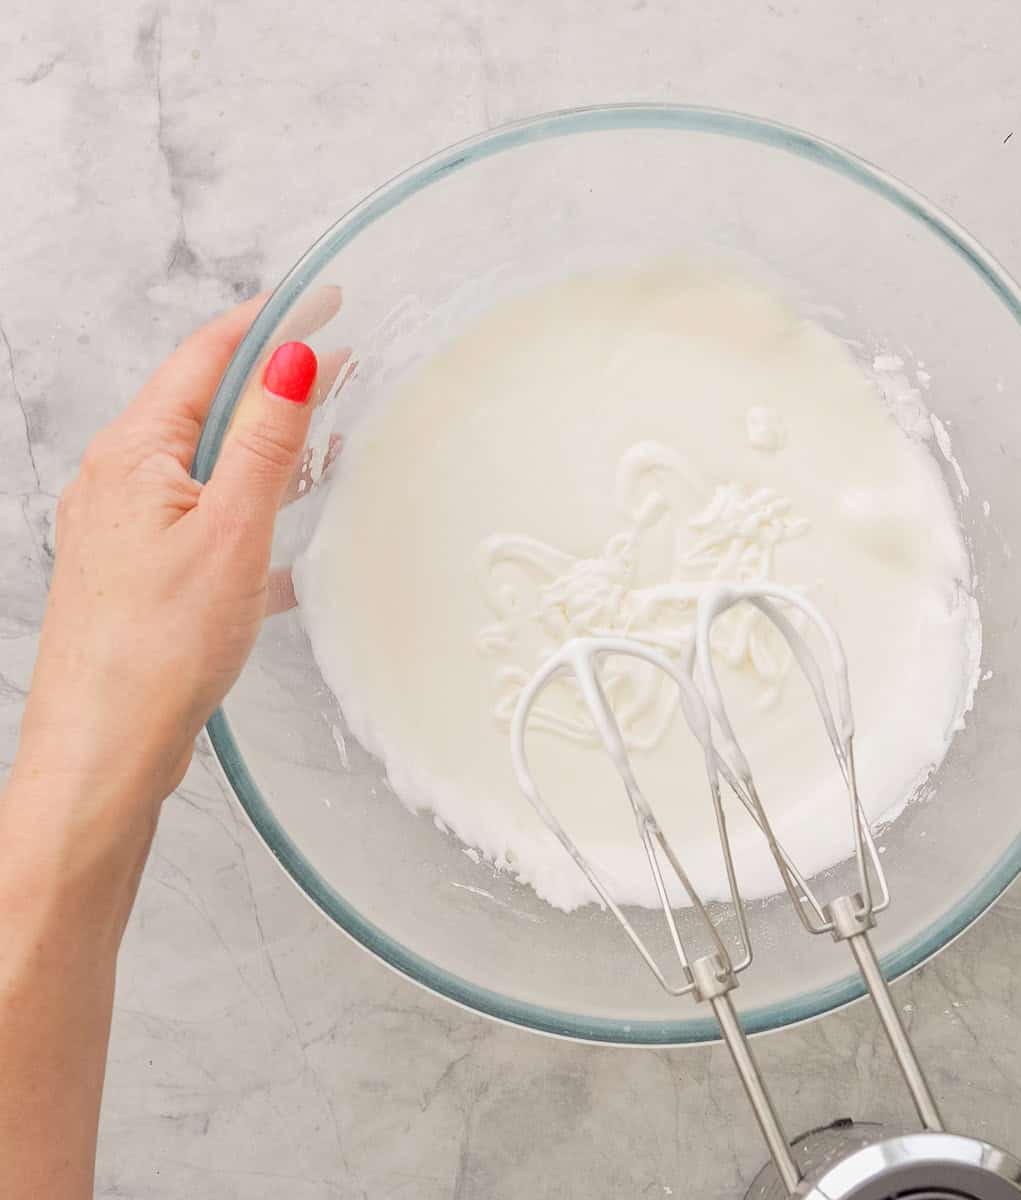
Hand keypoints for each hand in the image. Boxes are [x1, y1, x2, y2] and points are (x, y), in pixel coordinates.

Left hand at [12, 291, 341, 823]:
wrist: (108, 746)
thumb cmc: (158, 649)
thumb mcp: (231, 530)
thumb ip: (265, 442)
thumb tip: (294, 359)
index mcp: (134, 454)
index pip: (207, 356)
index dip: (269, 321)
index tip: (321, 298)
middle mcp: (120, 478)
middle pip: (203, 402)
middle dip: (271, 379)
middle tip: (335, 363)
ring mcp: (128, 525)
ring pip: (204, 460)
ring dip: (262, 442)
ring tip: (317, 437)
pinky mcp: (143, 568)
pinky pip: (201, 511)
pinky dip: (246, 503)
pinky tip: (278, 531)